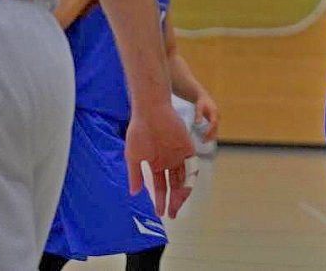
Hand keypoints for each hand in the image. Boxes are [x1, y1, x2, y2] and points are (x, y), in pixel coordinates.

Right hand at [125, 99, 194, 217]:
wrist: (151, 112)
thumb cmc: (139, 132)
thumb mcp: (133, 157)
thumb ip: (135, 175)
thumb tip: (133, 193)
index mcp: (156, 164)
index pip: (160, 186)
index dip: (160, 200)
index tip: (159, 213)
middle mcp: (169, 161)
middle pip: (174, 185)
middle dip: (173, 201)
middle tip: (172, 215)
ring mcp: (179, 154)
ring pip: (183, 178)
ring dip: (181, 193)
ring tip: (177, 206)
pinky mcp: (188, 147)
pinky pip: (191, 166)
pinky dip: (189, 178)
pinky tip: (184, 189)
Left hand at [194, 91, 220, 142]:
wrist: (204, 97)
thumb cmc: (201, 102)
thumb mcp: (198, 107)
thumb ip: (198, 115)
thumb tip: (197, 123)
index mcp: (214, 112)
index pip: (213, 123)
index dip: (210, 130)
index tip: (205, 136)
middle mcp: (217, 116)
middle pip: (216, 127)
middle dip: (211, 135)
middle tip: (204, 142)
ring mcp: (216, 118)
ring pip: (216, 128)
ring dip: (211, 135)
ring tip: (205, 142)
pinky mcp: (214, 119)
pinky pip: (214, 128)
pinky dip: (211, 133)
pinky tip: (206, 137)